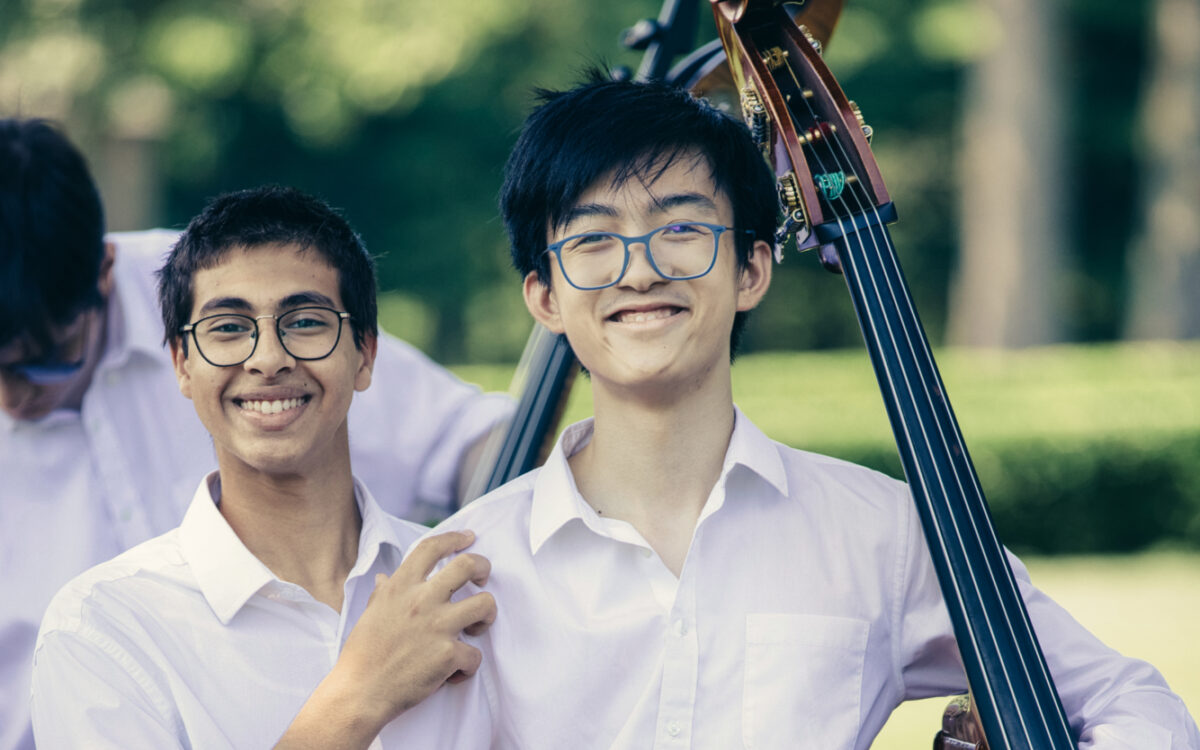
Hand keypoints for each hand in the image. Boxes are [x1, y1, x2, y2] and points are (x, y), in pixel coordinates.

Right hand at [276, 530, 494, 747]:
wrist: (360, 693)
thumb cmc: (362, 655)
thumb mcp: (370, 613)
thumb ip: (384, 593)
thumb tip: (385, 578)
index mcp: (400, 587)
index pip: (431, 548)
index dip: (454, 538)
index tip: (469, 537)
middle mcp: (422, 600)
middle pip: (468, 565)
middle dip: (483, 567)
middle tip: (483, 578)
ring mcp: (438, 626)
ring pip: (485, 604)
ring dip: (486, 616)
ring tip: (474, 629)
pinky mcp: (448, 654)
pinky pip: (476, 655)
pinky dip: (468, 666)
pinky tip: (454, 673)